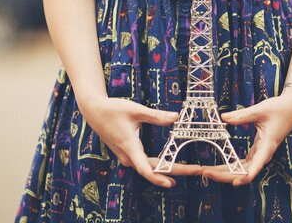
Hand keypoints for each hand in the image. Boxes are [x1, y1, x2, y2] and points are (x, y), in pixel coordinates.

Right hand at [79, 94, 202, 187]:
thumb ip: (156, 116)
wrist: (94, 111)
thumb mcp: (136, 109)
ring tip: (190, 169)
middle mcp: (128, 156)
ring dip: (169, 169)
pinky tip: (171, 166)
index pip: (145, 169)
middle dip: (176, 171)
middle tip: (197, 170)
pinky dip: (160, 165)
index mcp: (129, 147)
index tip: (172, 183)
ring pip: (150, 168)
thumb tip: (176, 117)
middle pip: (153, 170)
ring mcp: (127, 156)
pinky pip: (145, 164)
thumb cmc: (113, 109)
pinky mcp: (128, 154)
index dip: (159, 178)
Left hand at [201, 92, 291, 185]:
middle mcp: (263, 154)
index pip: (256, 166)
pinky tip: (217, 168)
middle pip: (243, 172)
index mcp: (267, 146)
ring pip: (242, 169)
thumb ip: (241, 115)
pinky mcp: (258, 150)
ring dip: (224, 172)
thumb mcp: (260, 109)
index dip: (245, 176)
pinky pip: (243, 163)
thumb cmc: (280, 108)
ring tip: (205, 171)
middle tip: (204, 172)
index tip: (234, 182)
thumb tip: (223, 117)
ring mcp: (260, 153)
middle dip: (223, 174)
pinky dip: (230, 165)